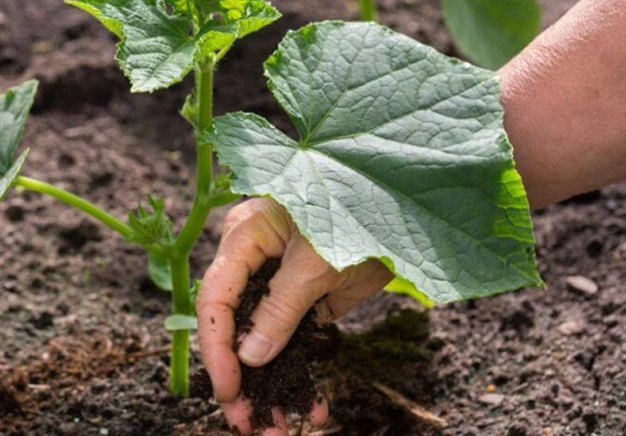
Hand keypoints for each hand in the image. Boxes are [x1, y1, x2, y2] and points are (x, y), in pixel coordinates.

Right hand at [196, 198, 392, 434]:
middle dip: (239, 379)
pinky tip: (311, 409)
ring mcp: (278, 285)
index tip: (228, 390)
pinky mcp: (304, 302)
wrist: (410, 214)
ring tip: (275, 430)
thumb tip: (249, 356)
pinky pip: (293, 344)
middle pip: (232, 327)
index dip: (217, 347)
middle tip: (245, 424)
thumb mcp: (318, 262)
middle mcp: (252, 263)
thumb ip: (281, 307)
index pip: (216, 298)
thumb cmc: (359, 213)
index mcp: (243, 239)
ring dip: (269, 387)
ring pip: (260, 343)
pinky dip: (300, 377)